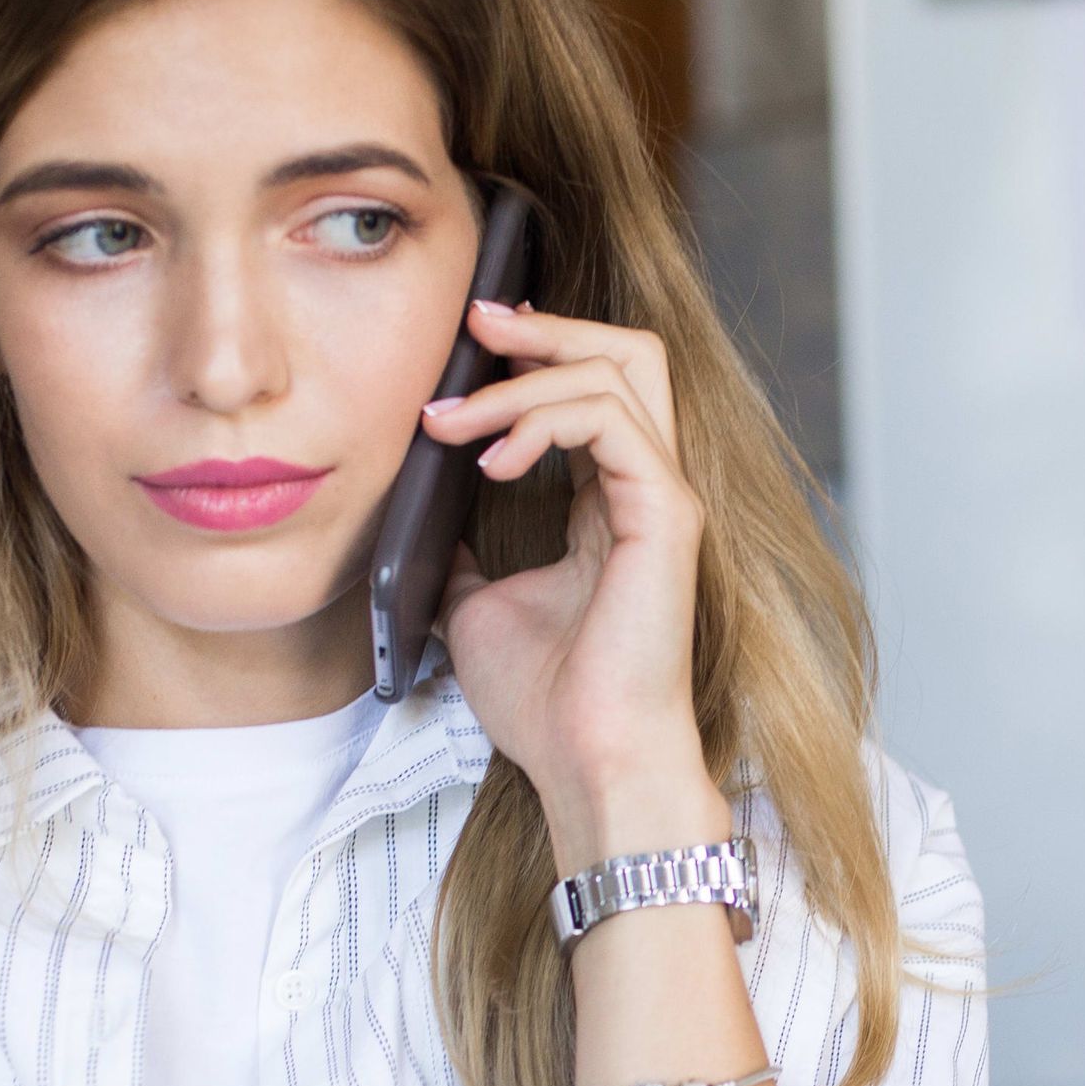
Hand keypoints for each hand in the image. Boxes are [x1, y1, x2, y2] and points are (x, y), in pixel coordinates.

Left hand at [423, 299, 721, 861]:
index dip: (537, 350)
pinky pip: (609, 420)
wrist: (587, 765)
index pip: (595, 387)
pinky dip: (542, 420)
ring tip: (452, 422)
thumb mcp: (476, 606)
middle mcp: (647, 489)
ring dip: (519, 381)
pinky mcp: (666, 515)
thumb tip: (418, 517)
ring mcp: (663, 498)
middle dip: (546, 326)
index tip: (469, 339)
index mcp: (612, 504)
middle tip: (474, 321)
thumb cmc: (546, 703)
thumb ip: (463, 551)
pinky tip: (494, 461)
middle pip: (627, 352)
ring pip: (615, 371)